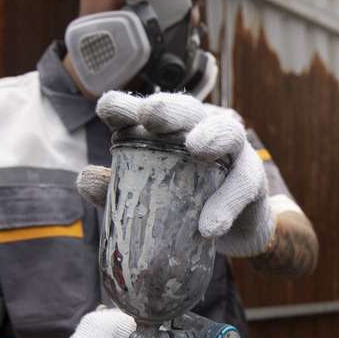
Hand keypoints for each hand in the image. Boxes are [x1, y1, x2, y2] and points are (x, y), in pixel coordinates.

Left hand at [96, 91, 274, 256]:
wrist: (234, 231)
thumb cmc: (187, 202)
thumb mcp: (150, 197)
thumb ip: (117, 188)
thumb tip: (85, 179)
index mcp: (171, 132)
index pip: (147, 111)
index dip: (126, 106)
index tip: (106, 109)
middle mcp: (202, 131)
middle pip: (188, 110)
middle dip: (169, 109)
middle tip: (150, 114)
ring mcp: (233, 152)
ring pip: (228, 132)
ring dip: (212, 136)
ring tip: (196, 147)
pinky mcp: (253, 180)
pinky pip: (242, 186)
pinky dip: (225, 204)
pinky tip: (209, 226)